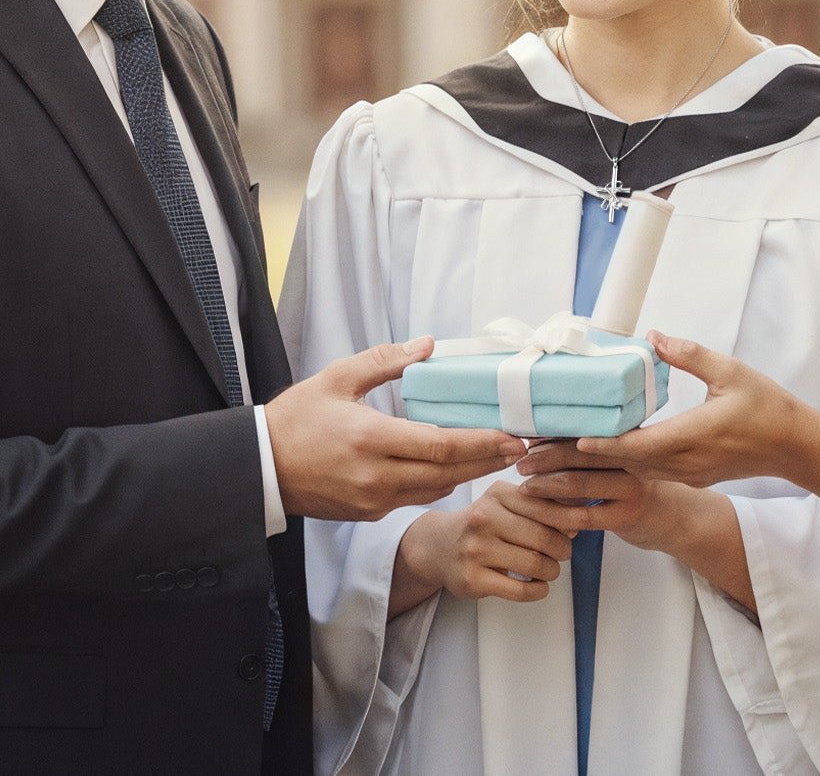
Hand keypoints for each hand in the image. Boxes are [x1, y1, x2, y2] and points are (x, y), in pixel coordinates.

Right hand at [265, 338, 524, 518]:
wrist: (259, 469)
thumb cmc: (295, 419)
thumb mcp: (338, 377)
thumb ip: (385, 360)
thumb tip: (427, 345)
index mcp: (371, 439)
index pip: (440, 446)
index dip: (481, 443)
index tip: (511, 436)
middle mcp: (377, 477)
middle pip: (448, 473)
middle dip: (488, 460)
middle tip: (521, 448)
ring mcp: (373, 500)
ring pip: (435, 489)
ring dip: (468, 474)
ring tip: (497, 456)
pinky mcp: (368, 512)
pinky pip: (415, 497)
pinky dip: (440, 482)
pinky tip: (456, 467)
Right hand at [396, 480, 588, 605]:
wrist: (437, 546)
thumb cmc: (483, 523)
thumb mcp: (505, 504)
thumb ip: (540, 507)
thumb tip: (578, 519)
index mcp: (497, 494)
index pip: (545, 505)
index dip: (570, 517)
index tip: (583, 523)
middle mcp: (484, 518)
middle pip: (543, 537)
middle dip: (563, 548)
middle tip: (564, 553)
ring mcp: (476, 550)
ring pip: (534, 564)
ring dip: (552, 571)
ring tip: (551, 569)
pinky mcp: (472, 579)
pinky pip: (519, 590)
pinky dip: (538, 591)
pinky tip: (540, 587)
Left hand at [518, 439, 756, 612]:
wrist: (675, 519)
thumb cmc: (638, 488)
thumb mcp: (624, 463)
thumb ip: (596, 453)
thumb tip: (547, 441)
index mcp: (626, 440)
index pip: (586, 431)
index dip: (556, 433)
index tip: (529, 434)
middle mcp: (630, 459)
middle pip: (580, 453)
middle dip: (545, 456)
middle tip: (521, 459)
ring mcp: (630, 488)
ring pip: (579, 483)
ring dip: (547, 484)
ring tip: (525, 485)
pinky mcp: (626, 516)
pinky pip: (585, 515)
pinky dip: (559, 514)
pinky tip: (543, 514)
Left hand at [573, 333, 803, 487]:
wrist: (795, 446)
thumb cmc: (767, 407)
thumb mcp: (729, 371)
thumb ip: (689, 355)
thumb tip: (654, 337)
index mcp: (694, 437)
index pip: (640, 446)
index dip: (606, 444)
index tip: (577, 437)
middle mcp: (686, 463)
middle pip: (629, 464)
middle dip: (591, 457)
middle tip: (557, 447)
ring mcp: (689, 474)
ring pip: (638, 472)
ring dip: (606, 462)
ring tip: (571, 450)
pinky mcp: (693, 476)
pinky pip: (651, 474)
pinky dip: (626, 465)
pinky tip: (609, 452)